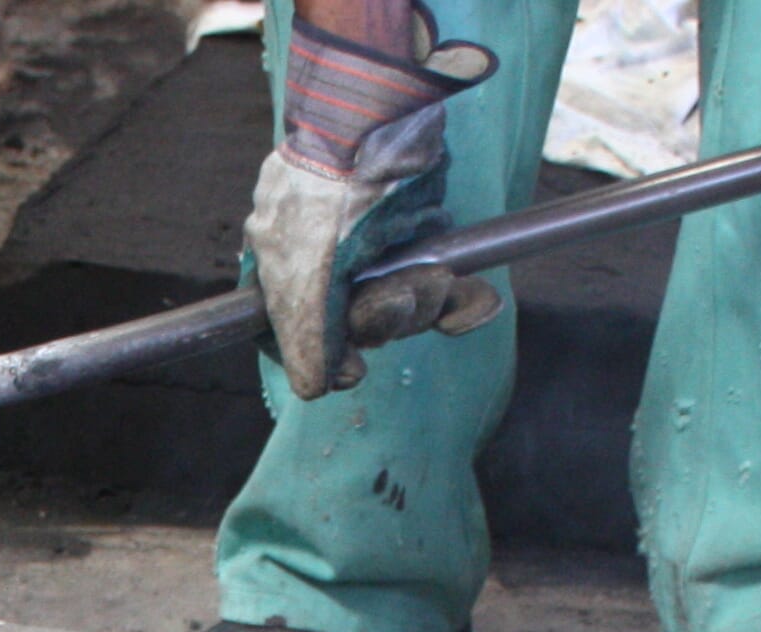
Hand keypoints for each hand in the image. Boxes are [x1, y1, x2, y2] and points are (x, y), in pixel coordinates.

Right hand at [248, 13, 505, 395]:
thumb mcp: (306, 276)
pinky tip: (474, 298)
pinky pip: (443, 285)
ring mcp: (377, 244)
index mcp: (286, 267)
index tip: (353, 371)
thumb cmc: (330, 191)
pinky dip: (462, 301)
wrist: (380, 113)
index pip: (299, 337)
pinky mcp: (421, 228)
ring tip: (435, 279)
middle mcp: (329, 259)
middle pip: (359, 324)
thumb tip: (314, 390)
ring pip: (404, 306)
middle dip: (386, 318)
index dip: (326, 359)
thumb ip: (304, 338)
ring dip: (424, 302)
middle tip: (400, 298)